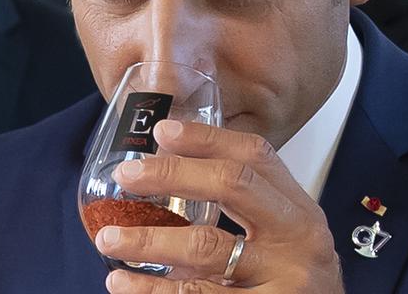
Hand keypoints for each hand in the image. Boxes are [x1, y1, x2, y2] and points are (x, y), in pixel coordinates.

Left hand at [94, 119, 344, 292]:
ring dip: (147, 238)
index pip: (255, 155)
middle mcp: (298, 237)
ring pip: (205, 247)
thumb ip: (243, 210)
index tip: (163, 131)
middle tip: (127, 176)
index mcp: (298, 209)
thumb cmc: (292, 282)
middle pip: (232, 184)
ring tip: (109, 237)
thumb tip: (168, 172)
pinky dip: (153, 289)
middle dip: (172, 173)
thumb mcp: (283, 237)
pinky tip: (123, 283)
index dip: (207, 138)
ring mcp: (284, 279)